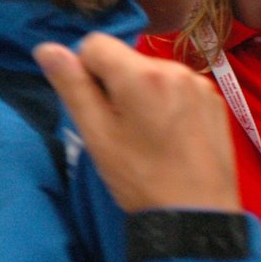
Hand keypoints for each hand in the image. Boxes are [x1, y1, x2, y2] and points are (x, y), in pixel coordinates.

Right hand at [33, 34, 239, 211]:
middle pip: (125, 59)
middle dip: (115, 85)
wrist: (197, 217)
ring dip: (141, 94)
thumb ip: (71, 86)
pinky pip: (177, 87)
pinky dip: (167, 103)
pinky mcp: (215, 101)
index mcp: (140, 74)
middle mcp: (174, 68)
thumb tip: (46, 48)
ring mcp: (199, 84)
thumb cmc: (140, 179)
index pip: (95, 44)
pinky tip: (170, 136)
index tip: (95, 109)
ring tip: (147, 136)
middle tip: (119, 130)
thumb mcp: (97, 136)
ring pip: (151, 73)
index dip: (84, 72)